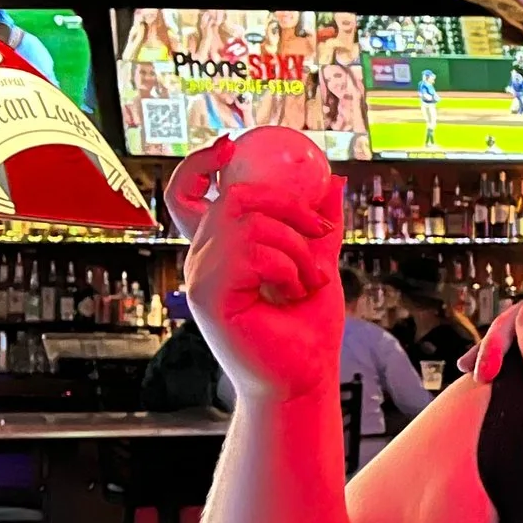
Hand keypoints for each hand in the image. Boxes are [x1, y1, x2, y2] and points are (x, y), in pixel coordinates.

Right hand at [173, 133, 346, 404]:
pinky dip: (286, 267)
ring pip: (249, 224)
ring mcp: (200, 276)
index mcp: (222, 248)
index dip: (202, 164)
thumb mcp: (319, 262)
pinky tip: (293, 293)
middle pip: (234, 197)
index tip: (232, 146)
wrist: (305, 376)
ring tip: (309, 280)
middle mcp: (203, 258)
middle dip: (288, 206)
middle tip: (320, 234)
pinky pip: (251, 253)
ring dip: (296, 248)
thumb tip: (332, 180)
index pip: (190, 194)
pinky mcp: (208, 296)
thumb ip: (319, 224)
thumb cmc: (307, 328)